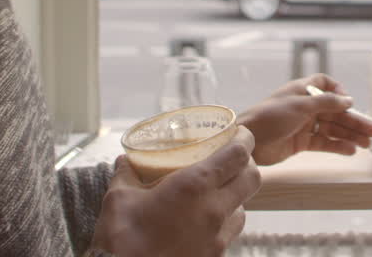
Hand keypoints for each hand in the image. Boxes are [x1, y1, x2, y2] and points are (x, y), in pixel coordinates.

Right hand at [90, 126, 260, 256]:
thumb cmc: (122, 237)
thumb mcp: (119, 198)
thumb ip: (126, 174)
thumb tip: (124, 161)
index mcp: (195, 186)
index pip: (238, 155)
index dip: (244, 140)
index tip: (240, 133)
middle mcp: (214, 210)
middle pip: (252, 179)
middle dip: (246, 165)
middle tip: (232, 159)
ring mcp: (218, 237)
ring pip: (243, 208)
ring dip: (236, 196)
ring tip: (216, 193)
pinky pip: (229, 234)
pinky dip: (224, 222)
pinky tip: (204, 222)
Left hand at [237, 73, 371, 165]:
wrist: (248, 141)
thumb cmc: (270, 116)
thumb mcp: (300, 105)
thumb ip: (326, 102)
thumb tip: (349, 99)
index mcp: (302, 90)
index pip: (325, 84)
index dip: (338, 90)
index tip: (349, 100)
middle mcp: (305, 106)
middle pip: (335, 112)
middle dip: (354, 121)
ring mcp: (304, 125)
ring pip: (332, 129)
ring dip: (350, 135)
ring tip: (367, 144)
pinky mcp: (301, 143)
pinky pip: (324, 143)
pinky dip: (337, 146)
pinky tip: (351, 150)